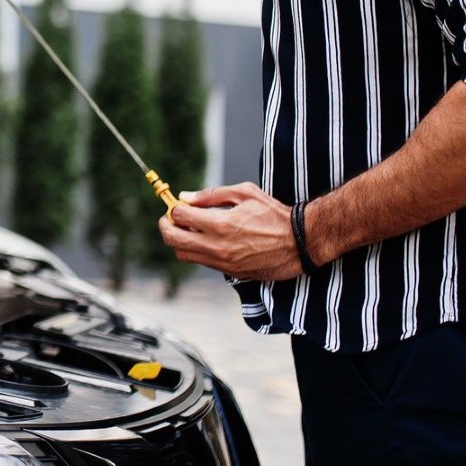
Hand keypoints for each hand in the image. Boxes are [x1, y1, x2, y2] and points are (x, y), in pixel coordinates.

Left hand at [157, 182, 302, 281]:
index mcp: (221, 224)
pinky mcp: (231, 272)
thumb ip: (212, 195)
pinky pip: (202, 262)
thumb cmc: (274, 214)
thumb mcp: (245, 193)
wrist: (300, 242)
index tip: (176, 204)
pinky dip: (196, 250)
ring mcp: (224, 262)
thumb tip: (185, 197)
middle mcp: (219, 246)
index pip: (179, 216)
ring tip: (187, 228)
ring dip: (179, 240)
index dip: (173, 208)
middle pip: (174, 240)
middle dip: (166, 226)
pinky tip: (204, 238)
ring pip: (184, 254)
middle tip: (169, 218)